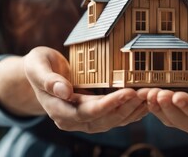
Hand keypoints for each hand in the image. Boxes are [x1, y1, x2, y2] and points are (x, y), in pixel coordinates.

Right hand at [23, 46, 147, 132]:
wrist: (41, 73)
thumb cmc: (38, 66)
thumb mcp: (37, 66)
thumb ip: (47, 79)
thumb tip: (63, 92)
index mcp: (58, 110)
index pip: (86, 112)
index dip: (108, 104)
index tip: (127, 92)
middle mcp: (73, 119)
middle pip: (103, 120)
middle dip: (126, 107)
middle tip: (145, 93)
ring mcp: (84, 119)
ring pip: (112, 121)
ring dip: (132, 111)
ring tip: (150, 96)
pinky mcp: (94, 113)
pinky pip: (115, 116)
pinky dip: (131, 111)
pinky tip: (145, 102)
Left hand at [138, 53, 187, 133]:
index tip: (180, 96)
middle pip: (187, 120)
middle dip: (171, 108)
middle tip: (159, 94)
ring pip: (174, 120)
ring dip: (160, 108)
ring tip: (150, 94)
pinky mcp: (182, 115)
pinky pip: (167, 115)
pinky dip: (156, 107)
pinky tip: (148, 96)